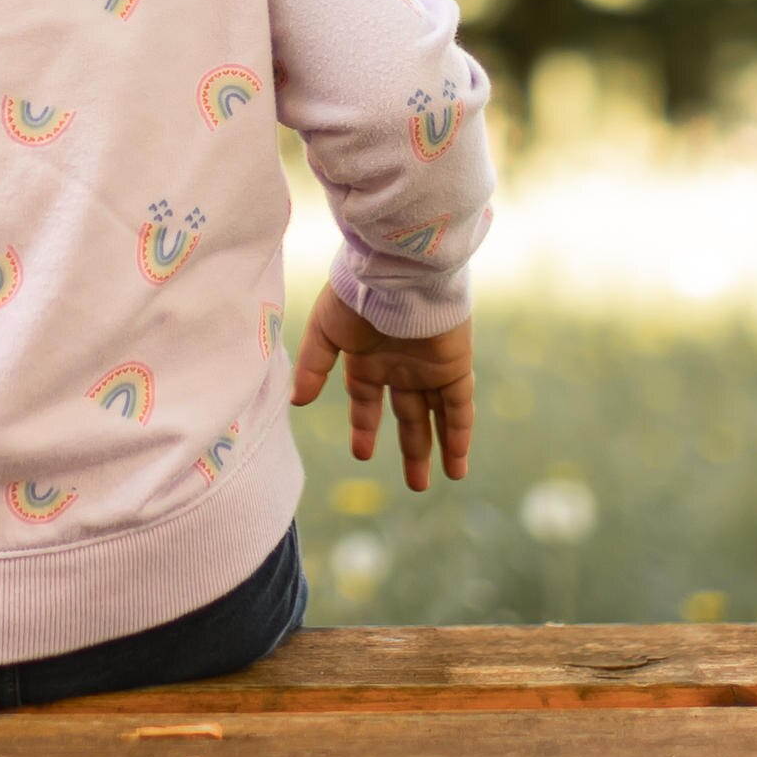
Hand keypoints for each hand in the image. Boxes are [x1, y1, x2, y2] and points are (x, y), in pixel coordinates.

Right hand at [293, 278, 475, 491]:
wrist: (399, 272)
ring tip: (439, 480)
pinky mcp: (455, 367)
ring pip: (437, 416)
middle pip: (408, 416)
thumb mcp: (325, 331)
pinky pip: (460, 408)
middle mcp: (401, 367)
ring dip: (438, 448)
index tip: (363, 454)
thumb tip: (296, 402)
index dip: (365, 428)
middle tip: (416, 484)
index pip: (368, 402)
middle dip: (411, 449)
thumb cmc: (358, 295)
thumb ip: (312, 365)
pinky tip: (457, 461)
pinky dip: (459, 434)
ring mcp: (429, 368)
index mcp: (369, 359)